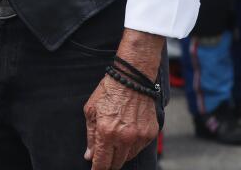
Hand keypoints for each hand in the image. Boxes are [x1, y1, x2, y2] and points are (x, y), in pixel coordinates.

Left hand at [83, 29, 162, 168]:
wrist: (132, 79)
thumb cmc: (108, 92)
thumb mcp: (91, 111)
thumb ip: (91, 136)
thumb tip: (90, 156)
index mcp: (106, 132)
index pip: (102, 162)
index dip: (97, 168)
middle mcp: (124, 137)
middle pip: (117, 163)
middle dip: (108, 163)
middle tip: (103, 158)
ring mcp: (140, 137)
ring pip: (129, 157)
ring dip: (120, 155)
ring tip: (114, 143)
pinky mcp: (150, 134)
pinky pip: (139, 148)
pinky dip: (132, 147)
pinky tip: (126, 136)